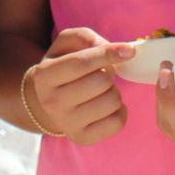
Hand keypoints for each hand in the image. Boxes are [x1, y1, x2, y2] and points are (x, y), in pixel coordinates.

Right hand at [26, 28, 133, 144]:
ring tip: (101, 90)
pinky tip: (107, 105)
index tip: (130, 50)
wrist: (48, 101)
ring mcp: (66, 124)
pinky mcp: (82, 138)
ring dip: (114, 91)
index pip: (82, 63)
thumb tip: (107, 47)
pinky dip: (120, 110)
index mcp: (45, 76)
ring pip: (112, 101)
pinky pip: (117, 122)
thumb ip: (85, 37)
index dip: (108, 53)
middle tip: (100, 74)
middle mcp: (52, 102)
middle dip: (109, 73)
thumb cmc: (63, 65)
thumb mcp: (66, 44)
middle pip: (101, 81)